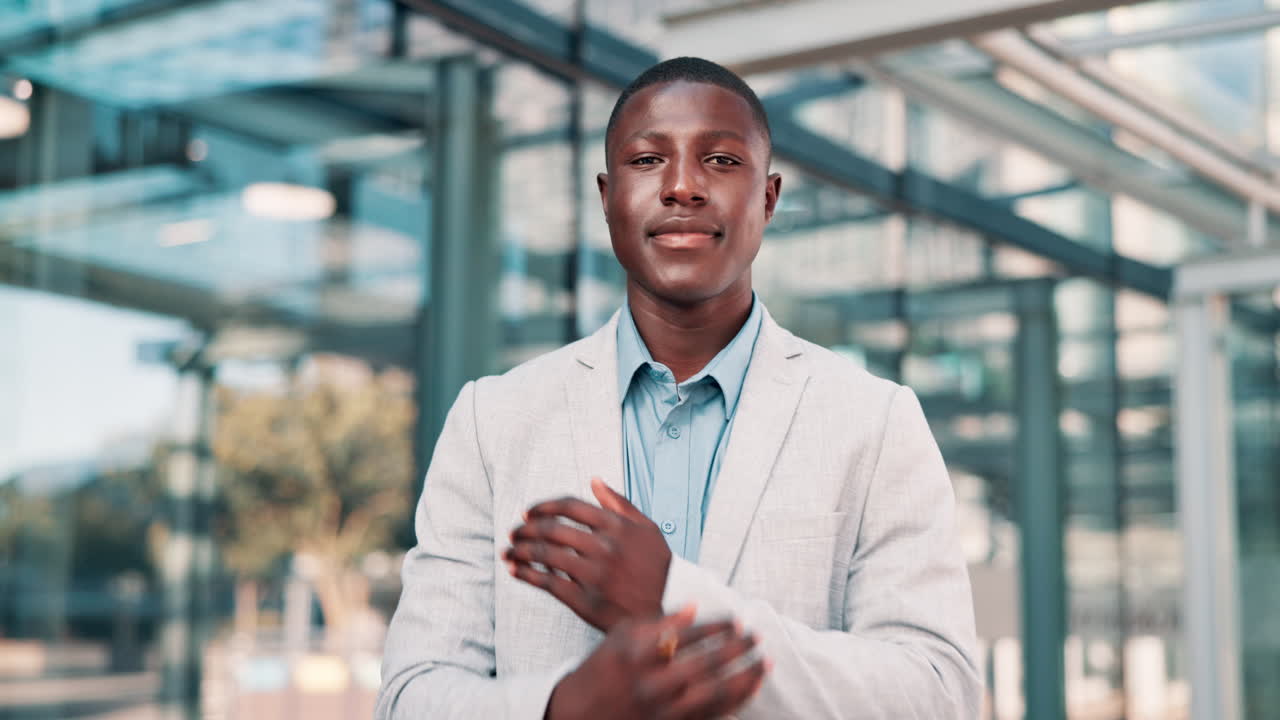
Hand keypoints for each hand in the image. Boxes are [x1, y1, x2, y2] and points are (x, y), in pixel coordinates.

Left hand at [504, 477, 671, 631]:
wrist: (670, 607)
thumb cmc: (658, 565)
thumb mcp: (647, 528)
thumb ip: (619, 503)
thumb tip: (594, 481)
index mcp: (616, 525)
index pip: (568, 507)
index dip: (543, 507)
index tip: (529, 513)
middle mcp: (604, 546)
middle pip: (551, 529)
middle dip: (525, 529)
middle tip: (514, 533)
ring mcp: (594, 574)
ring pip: (544, 555)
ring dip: (519, 550)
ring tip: (508, 551)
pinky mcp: (586, 600)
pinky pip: (547, 583)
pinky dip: (526, 574)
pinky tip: (515, 570)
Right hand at [545, 605, 769, 719]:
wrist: (580, 714)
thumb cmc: (603, 670)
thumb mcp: (621, 636)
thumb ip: (658, 622)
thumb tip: (695, 607)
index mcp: (638, 655)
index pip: (689, 635)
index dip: (718, 626)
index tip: (736, 620)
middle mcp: (652, 684)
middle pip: (707, 664)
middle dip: (738, 649)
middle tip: (755, 637)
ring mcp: (663, 711)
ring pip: (716, 694)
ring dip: (745, 677)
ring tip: (764, 663)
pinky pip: (713, 715)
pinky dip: (736, 701)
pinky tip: (750, 688)